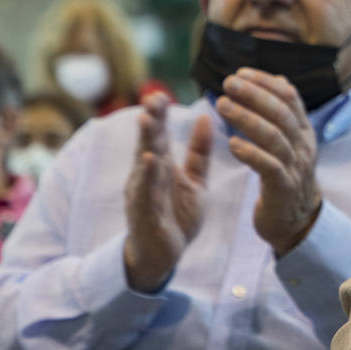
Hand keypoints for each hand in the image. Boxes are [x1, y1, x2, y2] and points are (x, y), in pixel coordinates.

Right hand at [123, 94, 213, 292]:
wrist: (163, 256)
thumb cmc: (176, 215)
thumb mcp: (194, 180)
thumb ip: (199, 152)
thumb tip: (206, 117)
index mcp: (160, 166)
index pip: (159, 134)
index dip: (159, 114)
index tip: (159, 93)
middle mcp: (147, 175)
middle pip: (149, 142)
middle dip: (151, 120)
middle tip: (152, 97)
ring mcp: (144, 193)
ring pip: (144, 163)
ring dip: (145, 141)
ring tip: (147, 119)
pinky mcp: (146, 212)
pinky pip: (147, 190)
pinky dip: (147, 174)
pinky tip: (149, 158)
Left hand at [216, 69, 320, 254]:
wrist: (295, 222)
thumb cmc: (285, 176)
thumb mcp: (290, 142)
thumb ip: (283, 113)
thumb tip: (280, 78)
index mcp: (303, 131)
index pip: (290, 97)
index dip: (266, 82)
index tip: (241, 72)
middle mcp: (303, 146)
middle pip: (281, 113)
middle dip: (255, 94)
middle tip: (229, 83)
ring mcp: (295, 167)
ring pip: (273, 137)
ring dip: (246, 119)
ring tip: (222, 105)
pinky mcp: (283, 189)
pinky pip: (268, 167)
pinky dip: (250, 153)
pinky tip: (232, 144)